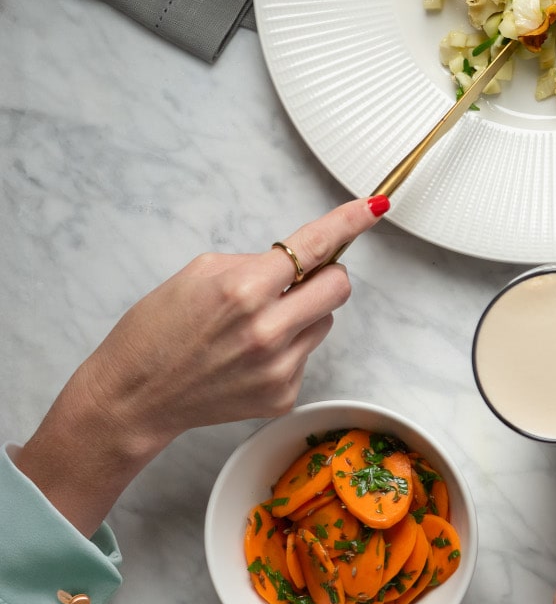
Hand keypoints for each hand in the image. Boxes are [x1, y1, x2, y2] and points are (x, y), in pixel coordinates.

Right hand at [15, 196, 386, 533]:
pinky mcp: (283, 394)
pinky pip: (306, 354)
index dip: (349, 222)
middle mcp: (268, 330)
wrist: (134, 397)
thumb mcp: (198, 274)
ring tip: (254, 327)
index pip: (313, 247)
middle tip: (294, 281)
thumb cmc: (157, 331)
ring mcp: (279, 367)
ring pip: (324, 321)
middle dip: (324, 275)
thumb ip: (255, 263)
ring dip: (302, 314)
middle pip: (338, 286)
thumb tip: (300, 259)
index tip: (374, 207)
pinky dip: (287, 348)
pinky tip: (248, 358)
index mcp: (244, 290)